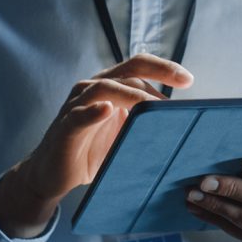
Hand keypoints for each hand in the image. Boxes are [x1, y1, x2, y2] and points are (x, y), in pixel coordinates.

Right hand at [0, 54, 192, 237]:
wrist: (53, 175)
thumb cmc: (93, 151)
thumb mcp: (125, 134)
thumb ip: (145, 122)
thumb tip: (183, 126)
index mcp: (111, 85)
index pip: (139, 66)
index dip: (164, 68)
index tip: (188, 80)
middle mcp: (93, 87)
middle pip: (128, 71)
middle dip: (157, 75)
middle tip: (181, 87)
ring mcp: (77, 105)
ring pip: (105, 88)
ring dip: (132, 95)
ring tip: (153, 105)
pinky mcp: (64, 127)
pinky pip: (78, 116)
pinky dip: (93, 112)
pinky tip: (106, 110)